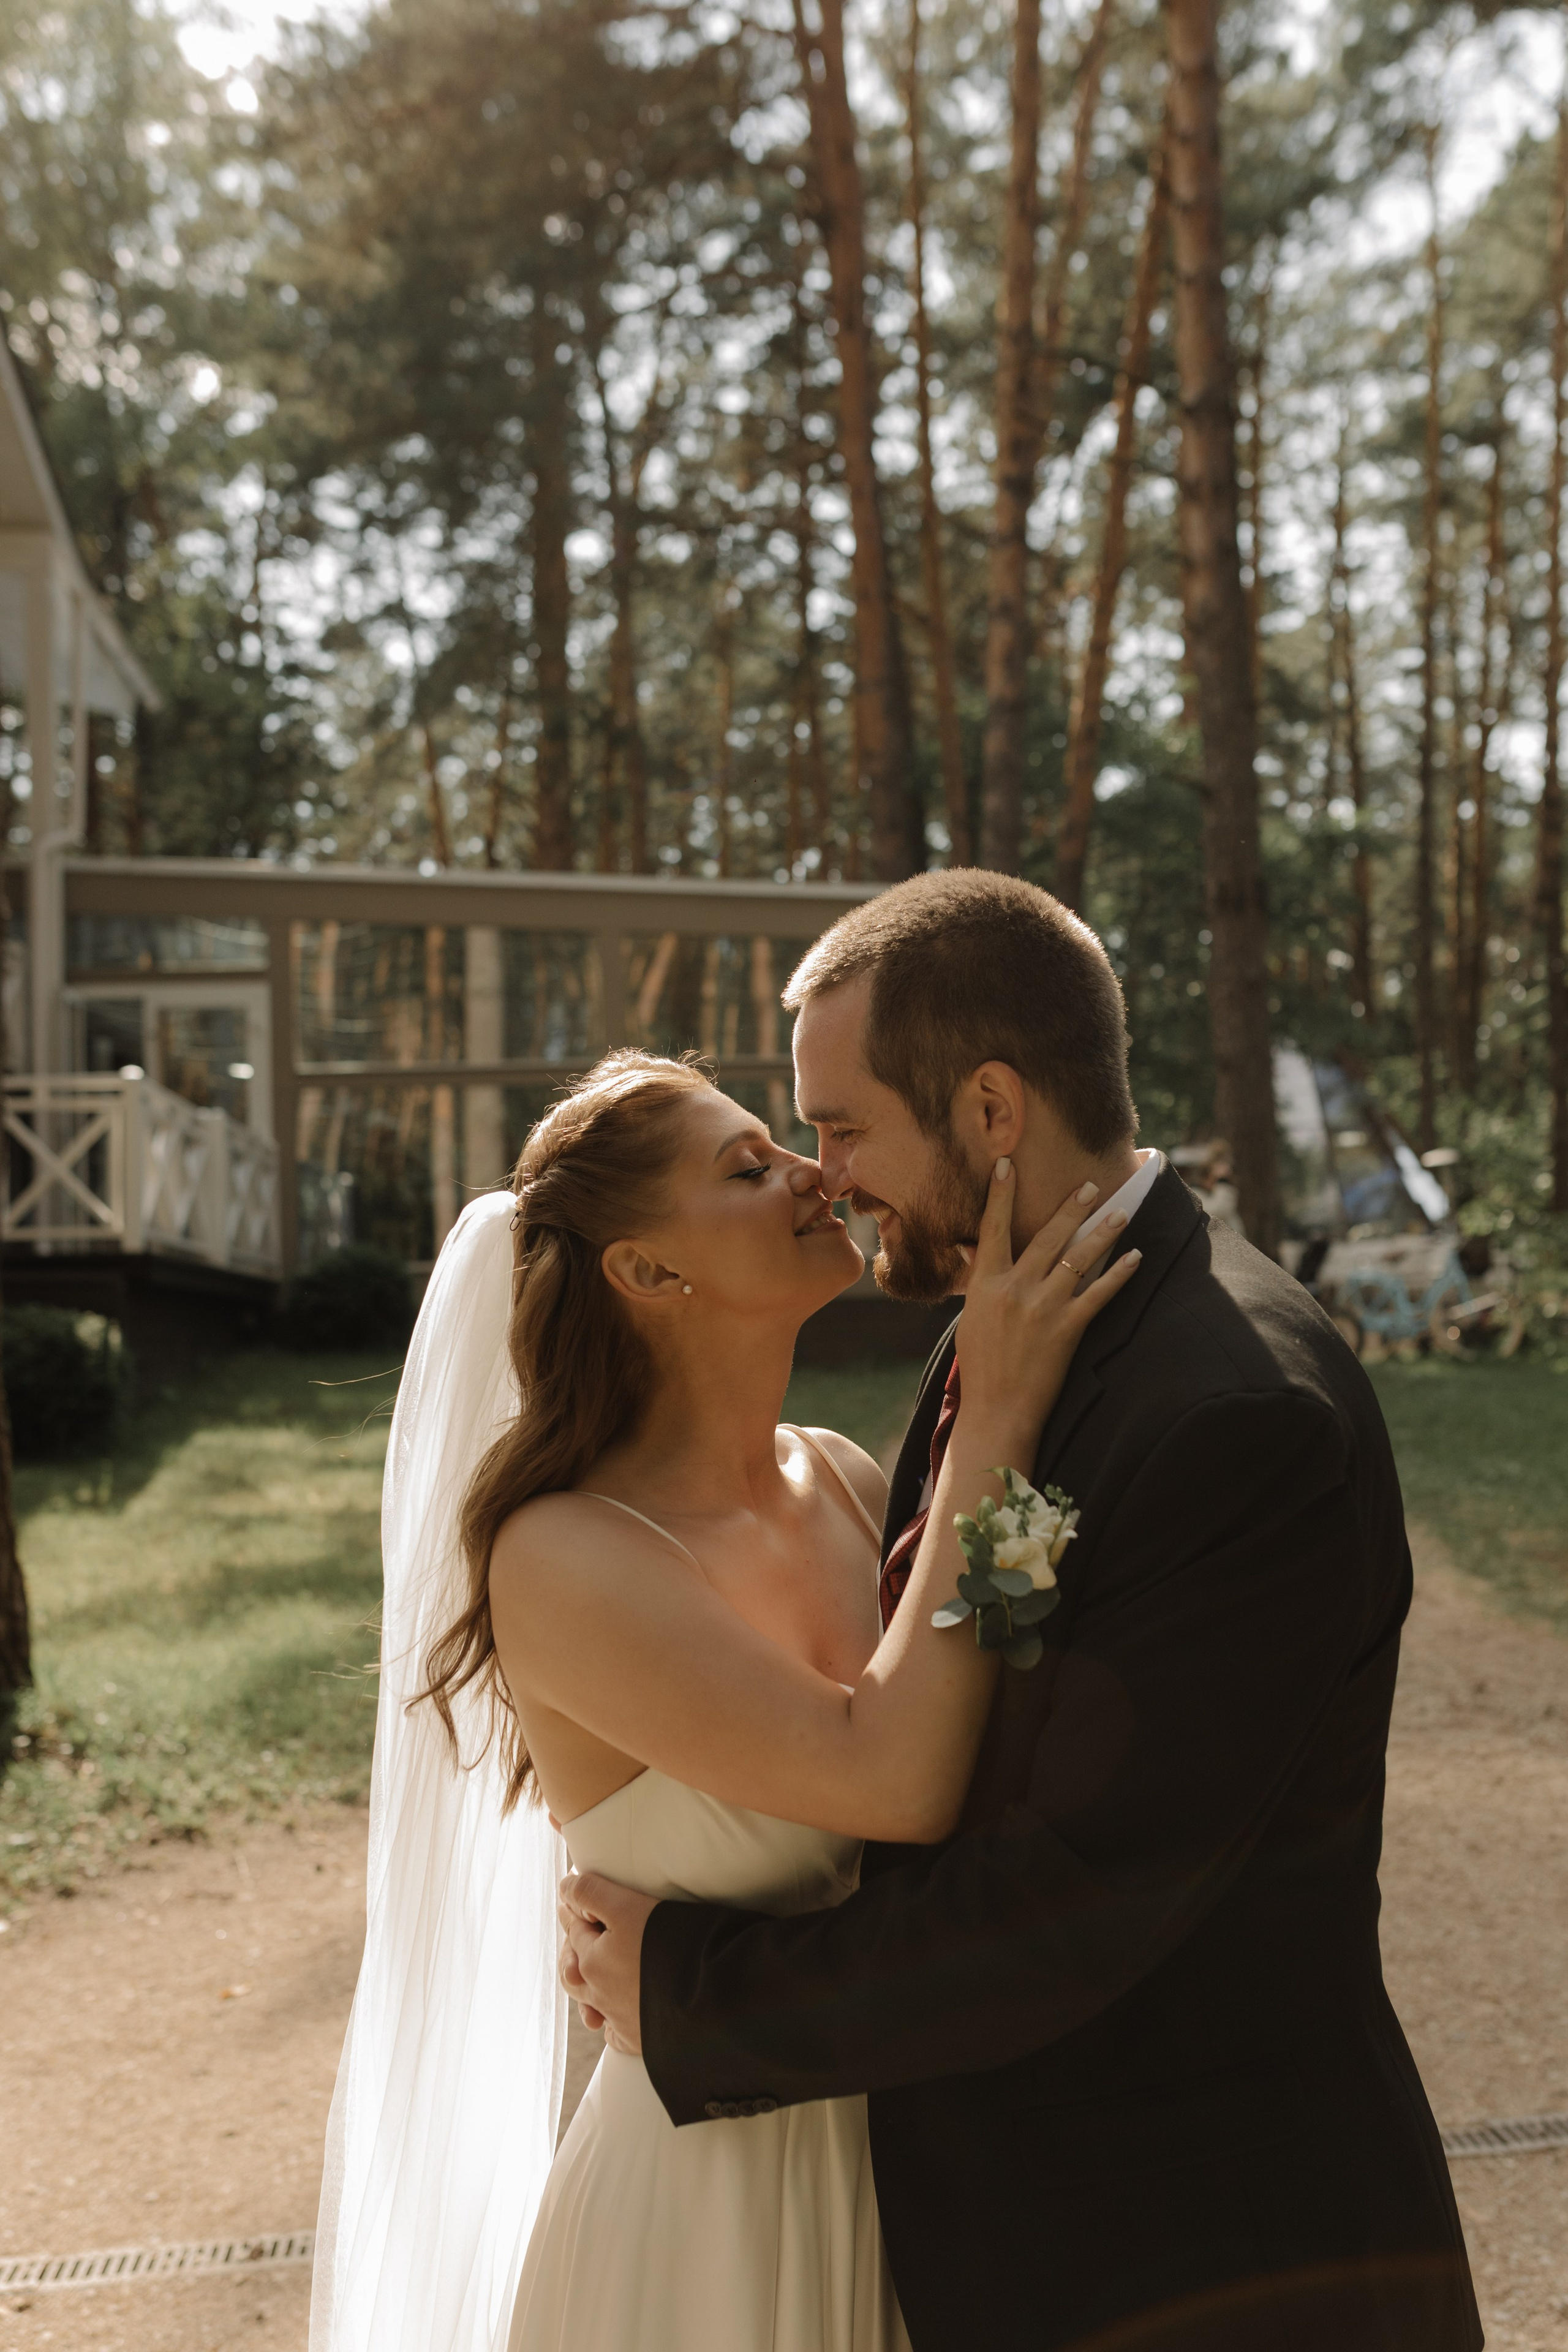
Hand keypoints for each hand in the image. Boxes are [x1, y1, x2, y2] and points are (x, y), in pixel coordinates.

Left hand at [558, 1871, 656, 2056]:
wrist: (713, 1995)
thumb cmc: (672, 1944)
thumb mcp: (627, 1907)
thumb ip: (592, 1893)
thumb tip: (565, 1886)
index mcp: (592, 1961)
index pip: (574, 1930)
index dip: (574, 1908)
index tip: (573, 1895)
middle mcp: (599, 1995)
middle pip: (574, 1971)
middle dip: (573, 1952)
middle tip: (578, 1935)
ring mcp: (619, 2021)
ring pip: (591, 2005)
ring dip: (588, 1989)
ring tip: (589, 1979)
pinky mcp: (640, 2040)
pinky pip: (615, 2031)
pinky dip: (611, 2020)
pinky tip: (616, 2013)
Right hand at [954, 1163, 1141, 1435]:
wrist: (998, 1411)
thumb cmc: (982, 1368)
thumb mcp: (970, 1319)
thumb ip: (979, 1281)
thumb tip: (973, 1248)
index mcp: (985, 1285)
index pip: (992, 1229)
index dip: (1000, 1194)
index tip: (1006, 1164)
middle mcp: (1014, 1290)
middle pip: (1045, 1236)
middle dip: (1069, 1208)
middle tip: (1089, 1184)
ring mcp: (1042, 1308)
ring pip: (1077, 1259)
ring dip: (1101, 1233)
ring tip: (1119, 1212)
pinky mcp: (1067, 1329)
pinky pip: (1099, 1294)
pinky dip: (1119, 1274)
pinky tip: (1136, 1258)